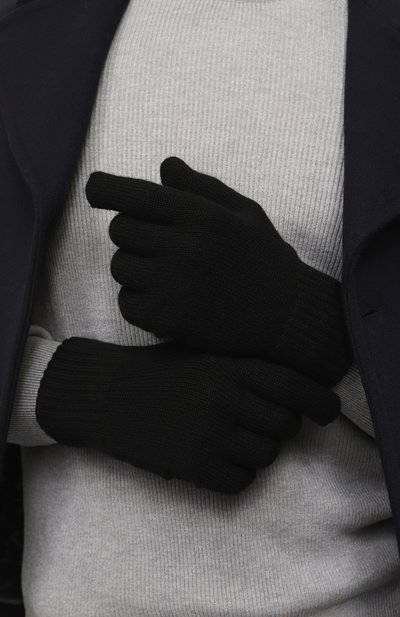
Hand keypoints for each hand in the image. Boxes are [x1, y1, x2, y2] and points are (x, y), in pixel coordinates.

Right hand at [36, 340, 339, 493]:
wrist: (105, 393)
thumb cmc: (154, 371)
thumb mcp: (200, 355)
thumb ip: (242, 369)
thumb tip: (290, 396)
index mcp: (228, 367)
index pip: (293, 386)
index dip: (320, 401)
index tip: (329, 411)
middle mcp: (224, 398)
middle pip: (285, 425)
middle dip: (278, 428)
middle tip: (255, 424)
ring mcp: (209, 433)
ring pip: (266, 455)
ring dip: (256, 452)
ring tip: (228, 441)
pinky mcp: (191, 466)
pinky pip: (240, 482)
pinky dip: (235, 476)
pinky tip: (215, 462)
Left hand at [86, 158, 351, 385]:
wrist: (285, 316)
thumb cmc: (264, 259)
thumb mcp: (243, 212)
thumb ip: (202, 187)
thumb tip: (165, 165)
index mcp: (200, 216)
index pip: (133, 195)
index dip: (104, 188)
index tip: (95, 190)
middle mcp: (182, 248)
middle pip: (120, 230)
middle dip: (131, 232)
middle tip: (156, 243)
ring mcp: (172, 286)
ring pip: (119, 266)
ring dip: (134, 267)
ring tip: (164, 273)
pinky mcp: (167, 320)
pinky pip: (126, 303)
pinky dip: (137, 300)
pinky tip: (163, 298)